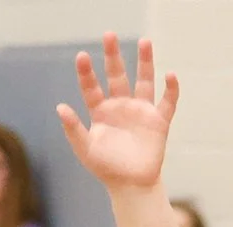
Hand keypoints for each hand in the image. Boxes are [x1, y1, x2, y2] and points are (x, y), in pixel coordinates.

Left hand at [58, 34, 177, 192]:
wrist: (130, 185)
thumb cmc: (106, 168)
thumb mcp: (85, 149)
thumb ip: (73, 129)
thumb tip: (60, 107)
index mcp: (101, 112)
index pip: (92, 87)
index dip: (86, 72)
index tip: (81, 56)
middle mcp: (121, 106)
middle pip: (117, 75)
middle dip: (113, 56)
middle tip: (109, 35)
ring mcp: (141, 111)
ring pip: (144, 80)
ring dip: (145, 62)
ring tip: (145, 41)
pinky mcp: (159, 121)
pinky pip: (168, 101)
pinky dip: (171, 88)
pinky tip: (171, 75)